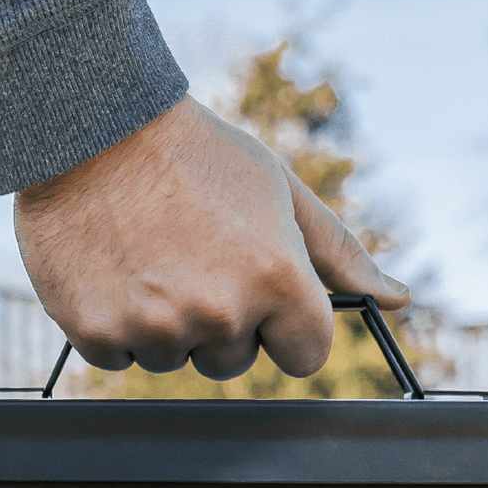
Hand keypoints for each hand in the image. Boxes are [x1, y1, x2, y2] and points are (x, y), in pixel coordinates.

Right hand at [13, 96, 410, 380]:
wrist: (90, 125)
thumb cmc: (194, 154)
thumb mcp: (279, 192)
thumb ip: (340, 255)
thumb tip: (398, 299)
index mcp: (277, 279)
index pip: (305, 355)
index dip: (285, 325)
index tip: (262, 295)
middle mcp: (221, 311)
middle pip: (235, 362)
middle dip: (220, 322)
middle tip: (192, 256)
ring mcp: (157, 327)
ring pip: (176, 359)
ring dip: (166, 323)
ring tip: (149, 255)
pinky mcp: (97, 332)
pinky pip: (120, 356)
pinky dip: (114, 322)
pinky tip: (113, 267)